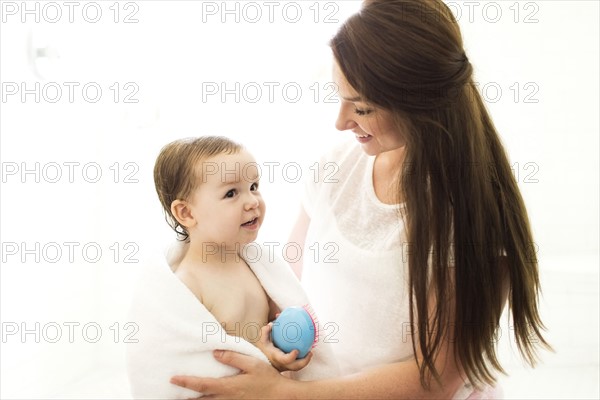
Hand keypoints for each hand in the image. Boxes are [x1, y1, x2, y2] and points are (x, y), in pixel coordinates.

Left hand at [170, 350, 293, 398]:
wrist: (281, 396)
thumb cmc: (267, 378)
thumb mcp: (252, 363)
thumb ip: (233, 357)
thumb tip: (215, 352)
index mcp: (229, 386)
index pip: (202, 385)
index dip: (186, 382)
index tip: (173, 379)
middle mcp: (227, 398)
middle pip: (201, 399)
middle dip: (185, 397)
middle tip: (171, 393)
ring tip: (183, 397)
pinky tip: (204, 398)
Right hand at [255, 322, 312, 371]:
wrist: (263, 363)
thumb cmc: (264, 349)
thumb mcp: (262, 340)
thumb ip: (265, 332)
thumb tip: (271, 324)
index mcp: (276, 358)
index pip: (284, 360)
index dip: (291, 357)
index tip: (296, 350)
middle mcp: (282, 365)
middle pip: (295, 367)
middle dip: (304, 362)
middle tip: (310, 353)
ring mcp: (286, 368)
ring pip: (297, 368)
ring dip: (305, 361)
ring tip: (310, 352)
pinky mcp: (288, 367)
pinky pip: (297, 365)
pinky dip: (303, 359)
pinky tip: (307, 351)